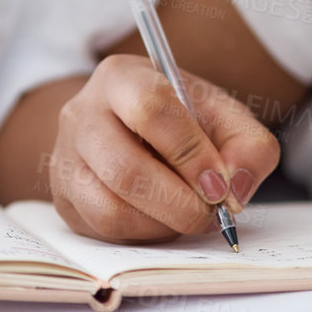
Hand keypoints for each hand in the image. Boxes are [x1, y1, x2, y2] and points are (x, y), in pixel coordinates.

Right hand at [48, 53, 280, 242]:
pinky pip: (103, 231)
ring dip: (162, 224)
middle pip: (125, 169)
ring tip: (189, 214)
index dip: (190, 153)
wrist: (132, 128)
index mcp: (122, 76)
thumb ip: (248, 144)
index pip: (151, 109)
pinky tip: (163, 219)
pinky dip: (144, 234)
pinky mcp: (63, 198)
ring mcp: (65, 157)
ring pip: (110, 208)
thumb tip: (237, 186)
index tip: (220, 184)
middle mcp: (82, 113)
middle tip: (212, 212)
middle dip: (179, 203)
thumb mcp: (223, 116)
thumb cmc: (182, 120)